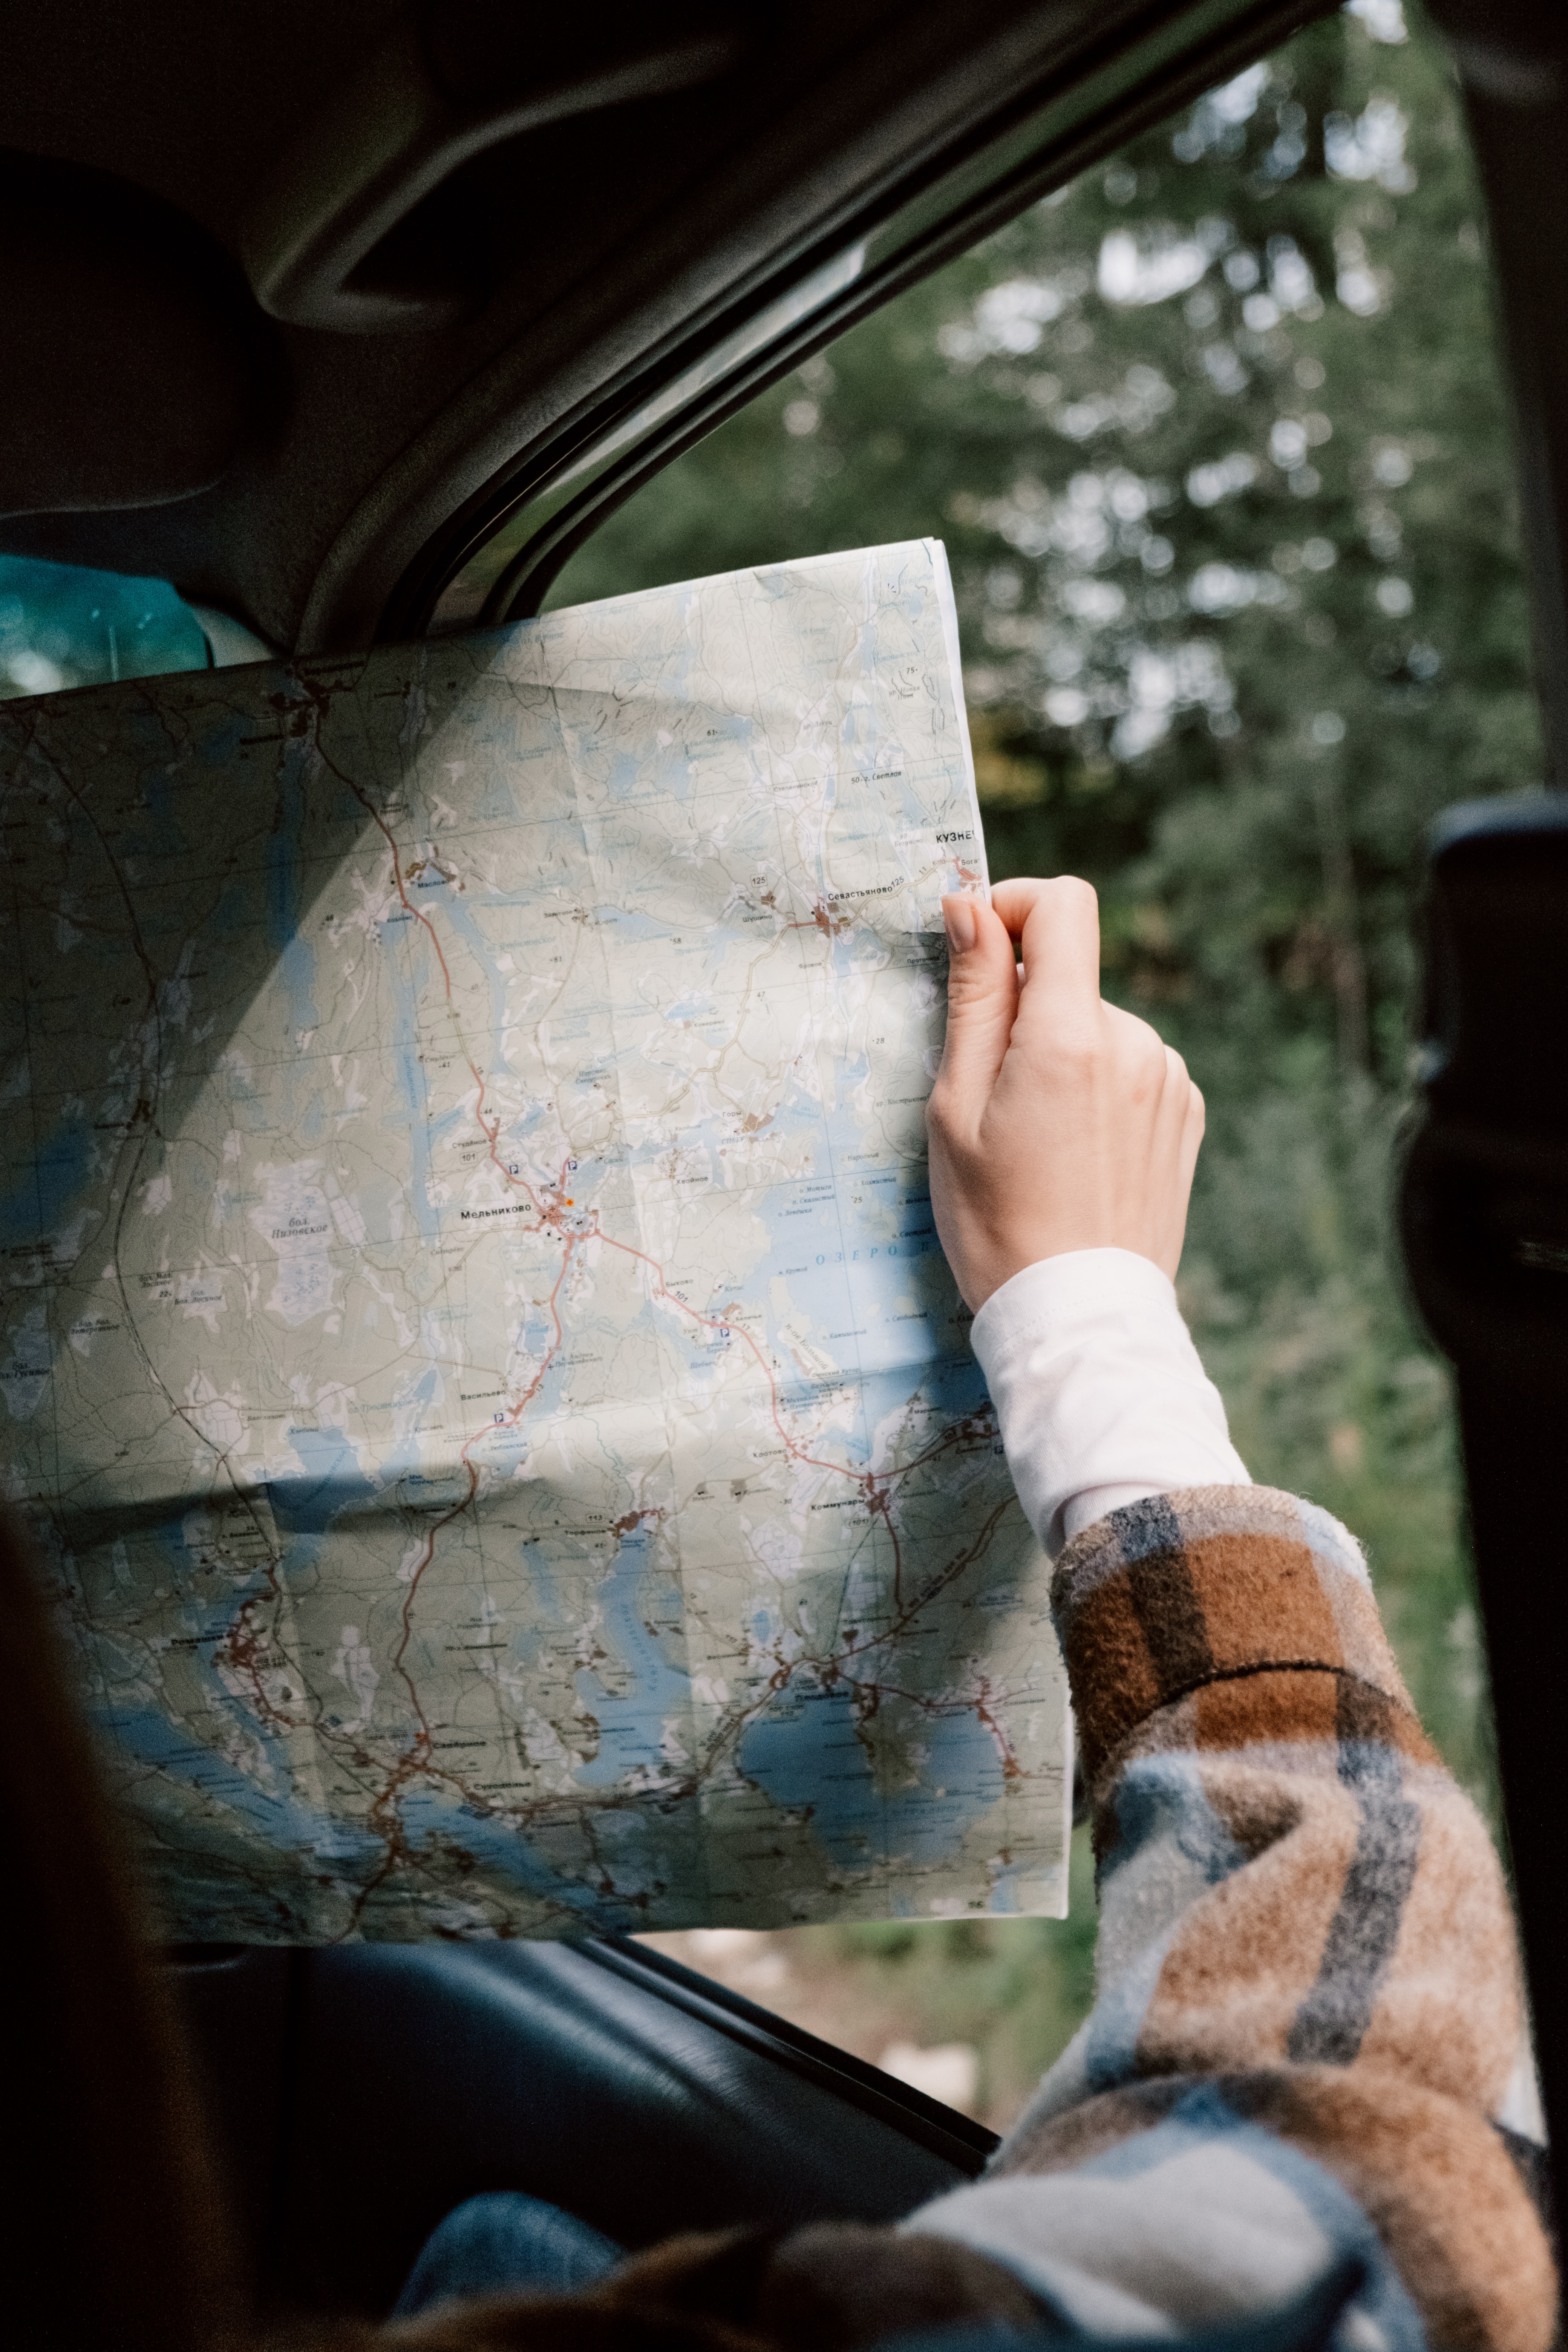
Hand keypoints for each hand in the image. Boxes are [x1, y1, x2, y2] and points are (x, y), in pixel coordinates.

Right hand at [926, 876, 1203, 1312]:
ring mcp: (1168, 1080)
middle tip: (989, 1094)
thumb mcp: (955, 1107)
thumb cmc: (997, 1221)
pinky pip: (1131, 1067)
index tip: (979, 942)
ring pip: (1097, 1025)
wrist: (1076, 1317)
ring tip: (1036, 1137)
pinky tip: (1076, 1152)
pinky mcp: (1186, 1113)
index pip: (1064, 906)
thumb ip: (972, 997)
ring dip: (1062, 1054)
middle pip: (1071, 976)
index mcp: (1070, 1037)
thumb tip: (971, 906)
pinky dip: (1097, 1088)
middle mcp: (1135, 1045)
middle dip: (1023, 1009)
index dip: (1014, 905)